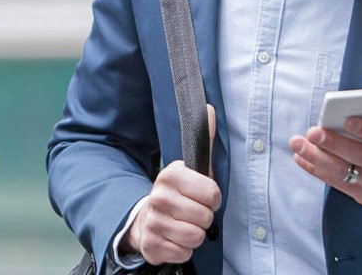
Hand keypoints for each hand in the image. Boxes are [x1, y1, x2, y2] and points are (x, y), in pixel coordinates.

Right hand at [123, 105, 220, 264]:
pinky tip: (175, 239)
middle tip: (193, 213)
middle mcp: (158, 197)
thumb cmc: (179, 195)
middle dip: (204, 219)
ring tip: (185, 225)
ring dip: (195, 236)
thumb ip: (204, 140)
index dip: (213, 198)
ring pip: (195, 237)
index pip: (212, 193)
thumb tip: (210, 108)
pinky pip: (184, 253)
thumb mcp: (193, 168)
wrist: (148, 220)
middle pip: (205, 218)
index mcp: (171, 175)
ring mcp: (153, 222)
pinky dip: (184, 250)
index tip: (204, 196)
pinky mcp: (151, 246)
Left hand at [289, 114, 361, 212]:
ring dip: (317, 158)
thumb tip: (341, 112)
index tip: (347, 120)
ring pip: (344, 172)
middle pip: (360, 156)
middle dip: (333, 144)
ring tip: (298, 145)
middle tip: (312, 132)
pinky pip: (338, 184)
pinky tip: (301, 158)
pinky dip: (317, 170)